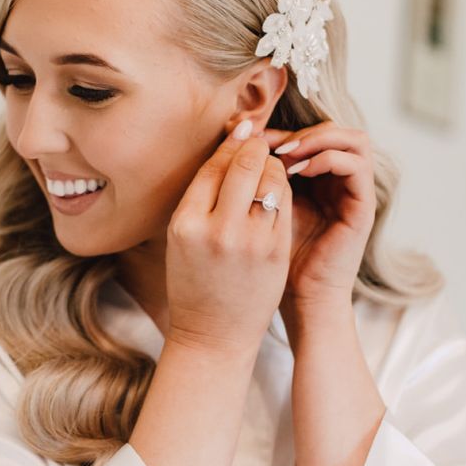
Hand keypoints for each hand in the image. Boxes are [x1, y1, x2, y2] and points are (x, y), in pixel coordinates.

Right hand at [165, 121, 292, 354]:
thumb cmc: (193, 283)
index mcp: (186, 224)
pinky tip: (278, 189)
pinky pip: (284, 205)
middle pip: (245, 165)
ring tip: (270, 165)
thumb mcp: (181, 237)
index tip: (242, 131)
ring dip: (273, 166)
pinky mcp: (276, 253)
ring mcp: (251, 243)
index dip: (231, 143)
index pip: (213, 166)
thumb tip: (227, 149)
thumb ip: (200, 197)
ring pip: (272, 181)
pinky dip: (283, 190)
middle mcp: (218, 230)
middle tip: (260, 139)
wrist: (213, 335)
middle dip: (256, 146)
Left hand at [259, 120, 375, 310]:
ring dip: (317, 139)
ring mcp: (355, 192)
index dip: (281, 130)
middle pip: (333, 128)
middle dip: (299, 131)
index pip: (309, 132)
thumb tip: (236, 136)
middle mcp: (340, 181)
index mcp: (317, 178)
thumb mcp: (262, 205)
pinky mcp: (364, 207)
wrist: (298, 297)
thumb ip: (258, 174)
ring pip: (353, 139)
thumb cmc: (272, 255)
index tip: (252, 139)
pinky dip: (327, 159)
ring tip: (286, 155)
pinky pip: (357, 165)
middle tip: (271, 144)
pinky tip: (298, 171)